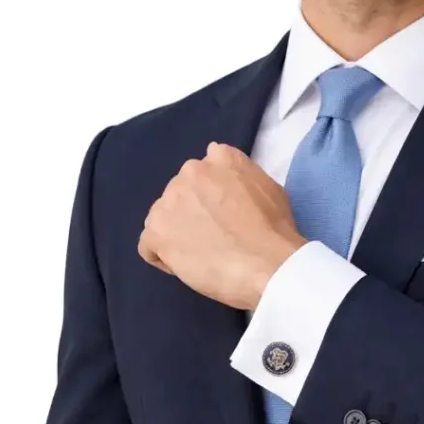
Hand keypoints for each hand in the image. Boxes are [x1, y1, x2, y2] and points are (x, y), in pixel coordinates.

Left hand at [137, 141, 307, 309]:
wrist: (267, 263)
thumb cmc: (274, 230)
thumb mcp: (268, 186)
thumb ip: (241, 174)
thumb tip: (225, 171)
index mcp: (219, 158)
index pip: (202, 174)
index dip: (210, 197)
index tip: (222, 216)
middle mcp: (190, 172)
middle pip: (181, 194)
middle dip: (192, 214)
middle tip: (214, 238)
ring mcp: (169, 201)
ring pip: (163, 217)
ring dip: (176, 233)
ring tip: (201, 254)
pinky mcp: (157, 231)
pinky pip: (148, 244)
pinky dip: (162, 256)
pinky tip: (185, 265)